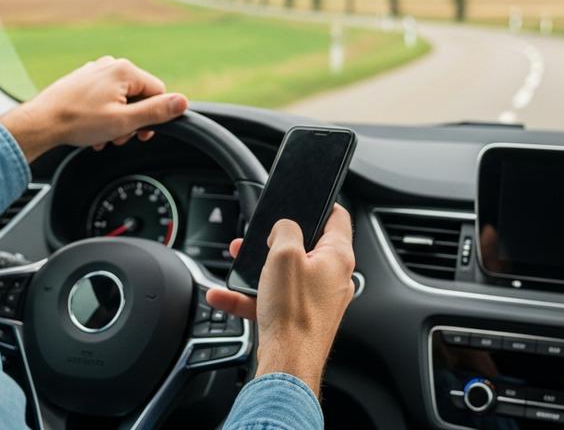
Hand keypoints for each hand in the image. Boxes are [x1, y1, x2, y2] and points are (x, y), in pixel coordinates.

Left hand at [0, 56, 187, 160]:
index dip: (153, 117)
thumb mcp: (124, 122)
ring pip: (121, 99)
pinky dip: (103, 115)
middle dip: (132, 121)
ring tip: (102, 136)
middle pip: (139, 96)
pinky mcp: (83, 81)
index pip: (158, 92)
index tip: (140, 134)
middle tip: (118, 137)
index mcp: (125, 70)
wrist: (41, 122)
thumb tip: (183, 102)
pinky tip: (92, 129)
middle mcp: (111, 65)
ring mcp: (95, 71)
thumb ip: (156, 111)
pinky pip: (104, 98)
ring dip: (117, 121)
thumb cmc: (78, 121)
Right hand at [205, 204, 355, 394]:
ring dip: (259, 268)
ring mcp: (317, 300)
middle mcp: (333, 278)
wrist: (287, 364)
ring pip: (286, 274)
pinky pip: (274, 299)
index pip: (338, 218)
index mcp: (338, 257)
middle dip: (276, 241)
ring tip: (238, 263)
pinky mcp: (300, 318)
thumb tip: (285, 227)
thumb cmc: (293, 314)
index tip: (307, 199)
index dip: (321, 204)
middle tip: (260, 238)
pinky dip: (251, 295)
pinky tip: (225, 295)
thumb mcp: (284, 255)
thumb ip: (285, 231)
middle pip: (305, 246)